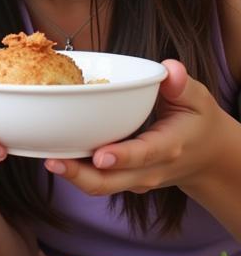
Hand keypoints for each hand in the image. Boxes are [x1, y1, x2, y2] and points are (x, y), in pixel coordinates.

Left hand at [45, 60, 230, 195]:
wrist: (207, 157)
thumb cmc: (197, 122)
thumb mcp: (198, 100)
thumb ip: (182, 85)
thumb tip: (170, 69)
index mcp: (169, 147)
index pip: (143, 155)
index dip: (121, 156)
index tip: (100, 156)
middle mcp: (149, 169)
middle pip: (112, 181)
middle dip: (81, 175)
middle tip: (53, 161)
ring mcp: (134, 179)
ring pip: (100, 186)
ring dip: (72, 175)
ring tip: (47, 159)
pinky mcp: (122, 179)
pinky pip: (97, 181)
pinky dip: (76, 172)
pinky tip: (53, 155)